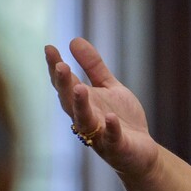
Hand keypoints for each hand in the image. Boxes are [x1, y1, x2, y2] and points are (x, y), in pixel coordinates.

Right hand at [45, 38, 158, 179]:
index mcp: (82, 102)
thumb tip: (74, 40)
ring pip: (84, 120)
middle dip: (64, 84)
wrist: (141, 151)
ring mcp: (98, 134)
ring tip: (80, 88)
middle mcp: (85, 118)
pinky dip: (110, 128)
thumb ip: (93, 67)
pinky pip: (111, 138)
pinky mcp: (116, 147)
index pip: (65, 84)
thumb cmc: (121, 118)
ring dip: (81, 105)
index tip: (49, 48)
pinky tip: (110, 117)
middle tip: (60, 65)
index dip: (56, 67)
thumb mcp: (109, 87)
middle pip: (69, 101)